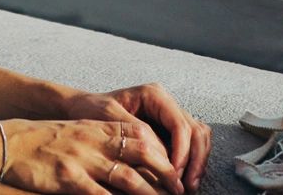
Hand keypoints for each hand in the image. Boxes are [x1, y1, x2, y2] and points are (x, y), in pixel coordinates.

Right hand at [0, 117, 182, 194]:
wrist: (6, 144)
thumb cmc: (42, 141)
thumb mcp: (76, 132)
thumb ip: (102, 141)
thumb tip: (132, 160)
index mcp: (97, 127)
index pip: (140, 134)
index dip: (163, 152)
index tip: (176, 170)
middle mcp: (93, 140)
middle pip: (141, 153)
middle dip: (165, 174)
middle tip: (180, 190)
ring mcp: (82, 159)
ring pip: (128, 178)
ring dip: (151, 194)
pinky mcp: (68, 178)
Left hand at [59, 83, 209, 191]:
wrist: (83, 108)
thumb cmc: (92, 109)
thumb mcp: (108, 116)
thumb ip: (136, 132)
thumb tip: (161, 155)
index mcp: (155, 95)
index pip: (180, 124)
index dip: (182, 151)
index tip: (174, 174)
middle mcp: (167, 103)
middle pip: (196, 131)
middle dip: (195, 160)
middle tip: (187, 186)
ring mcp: (170, 116)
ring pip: (199, 137)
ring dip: (198, 162)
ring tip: (189, 186)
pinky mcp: (169, 130)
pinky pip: (192, 144)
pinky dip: (193, 162)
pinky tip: (185, 179)